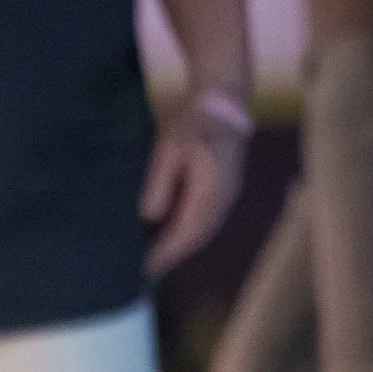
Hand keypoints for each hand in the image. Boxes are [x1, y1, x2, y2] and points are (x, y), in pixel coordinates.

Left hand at [139, 99, 248, 277]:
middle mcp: (223, 199)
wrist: (224, 102)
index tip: (144, 268)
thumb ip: (159, 184)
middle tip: (145, 270)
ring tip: (156, 257)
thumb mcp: (169, 149)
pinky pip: (207, 219)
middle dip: (172, 255)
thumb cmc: (193, 122)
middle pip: (196, 237)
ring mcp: (228, 195)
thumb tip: (149, 217)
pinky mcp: (226, 189)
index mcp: (210, 192)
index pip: (186, 233)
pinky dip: (189, 232)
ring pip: (203, 230)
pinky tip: (172, 233)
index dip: (165, 253)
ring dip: (181, 245)